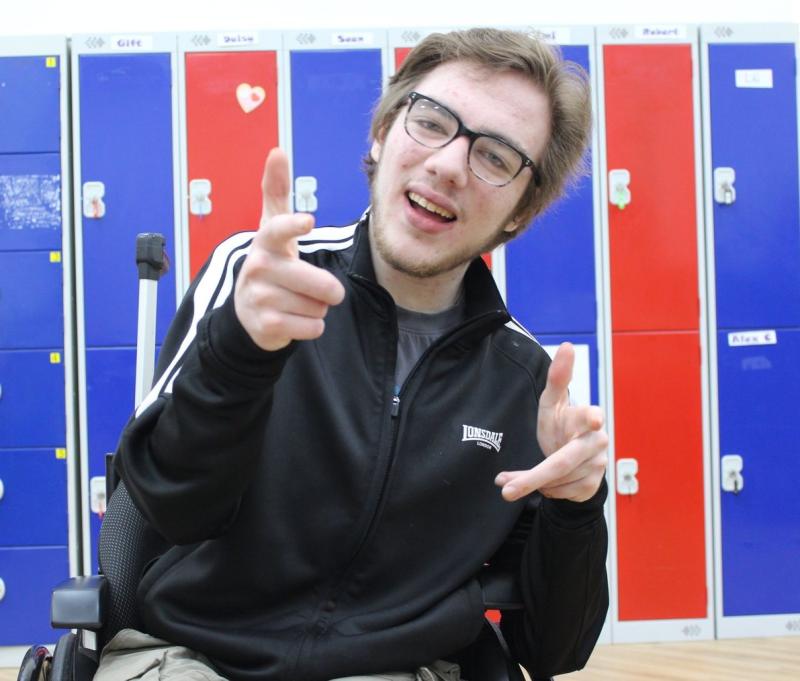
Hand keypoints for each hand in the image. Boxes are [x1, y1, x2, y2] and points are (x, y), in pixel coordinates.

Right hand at [234, 148, 345, 350]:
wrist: (247, 311)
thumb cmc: (270, 262)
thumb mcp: (272, 227)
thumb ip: (276, 191)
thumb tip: (277, 150)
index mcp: (265, 242)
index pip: (278, 229)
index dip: (293, 225)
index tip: (308, 221)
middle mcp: (259, 267)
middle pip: (319, 283)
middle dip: (329, 290)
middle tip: (319, 289)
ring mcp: (259, 298)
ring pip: (318, 307)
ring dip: (317, 308)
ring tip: (297, 302)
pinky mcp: (265, 325)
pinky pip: (312, 327)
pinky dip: (312, 326)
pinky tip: (295, 319)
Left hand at [495, 342, 607, 502]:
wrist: (574, 458)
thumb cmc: (561, 424)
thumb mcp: (553, 402)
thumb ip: (559, 377)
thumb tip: (568, 345)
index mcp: (588, 418)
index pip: (590, 417)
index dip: (591, 417)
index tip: (595, 420)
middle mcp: (596, 443)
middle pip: (560, 464)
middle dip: (531, 479)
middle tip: (504, 491)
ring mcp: (596, 467)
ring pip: (555, 482)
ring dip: (532, 481)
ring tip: (527, 472)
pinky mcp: (591, 487)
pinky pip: (558, 494)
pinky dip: (542, 490)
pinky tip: (542, 482)